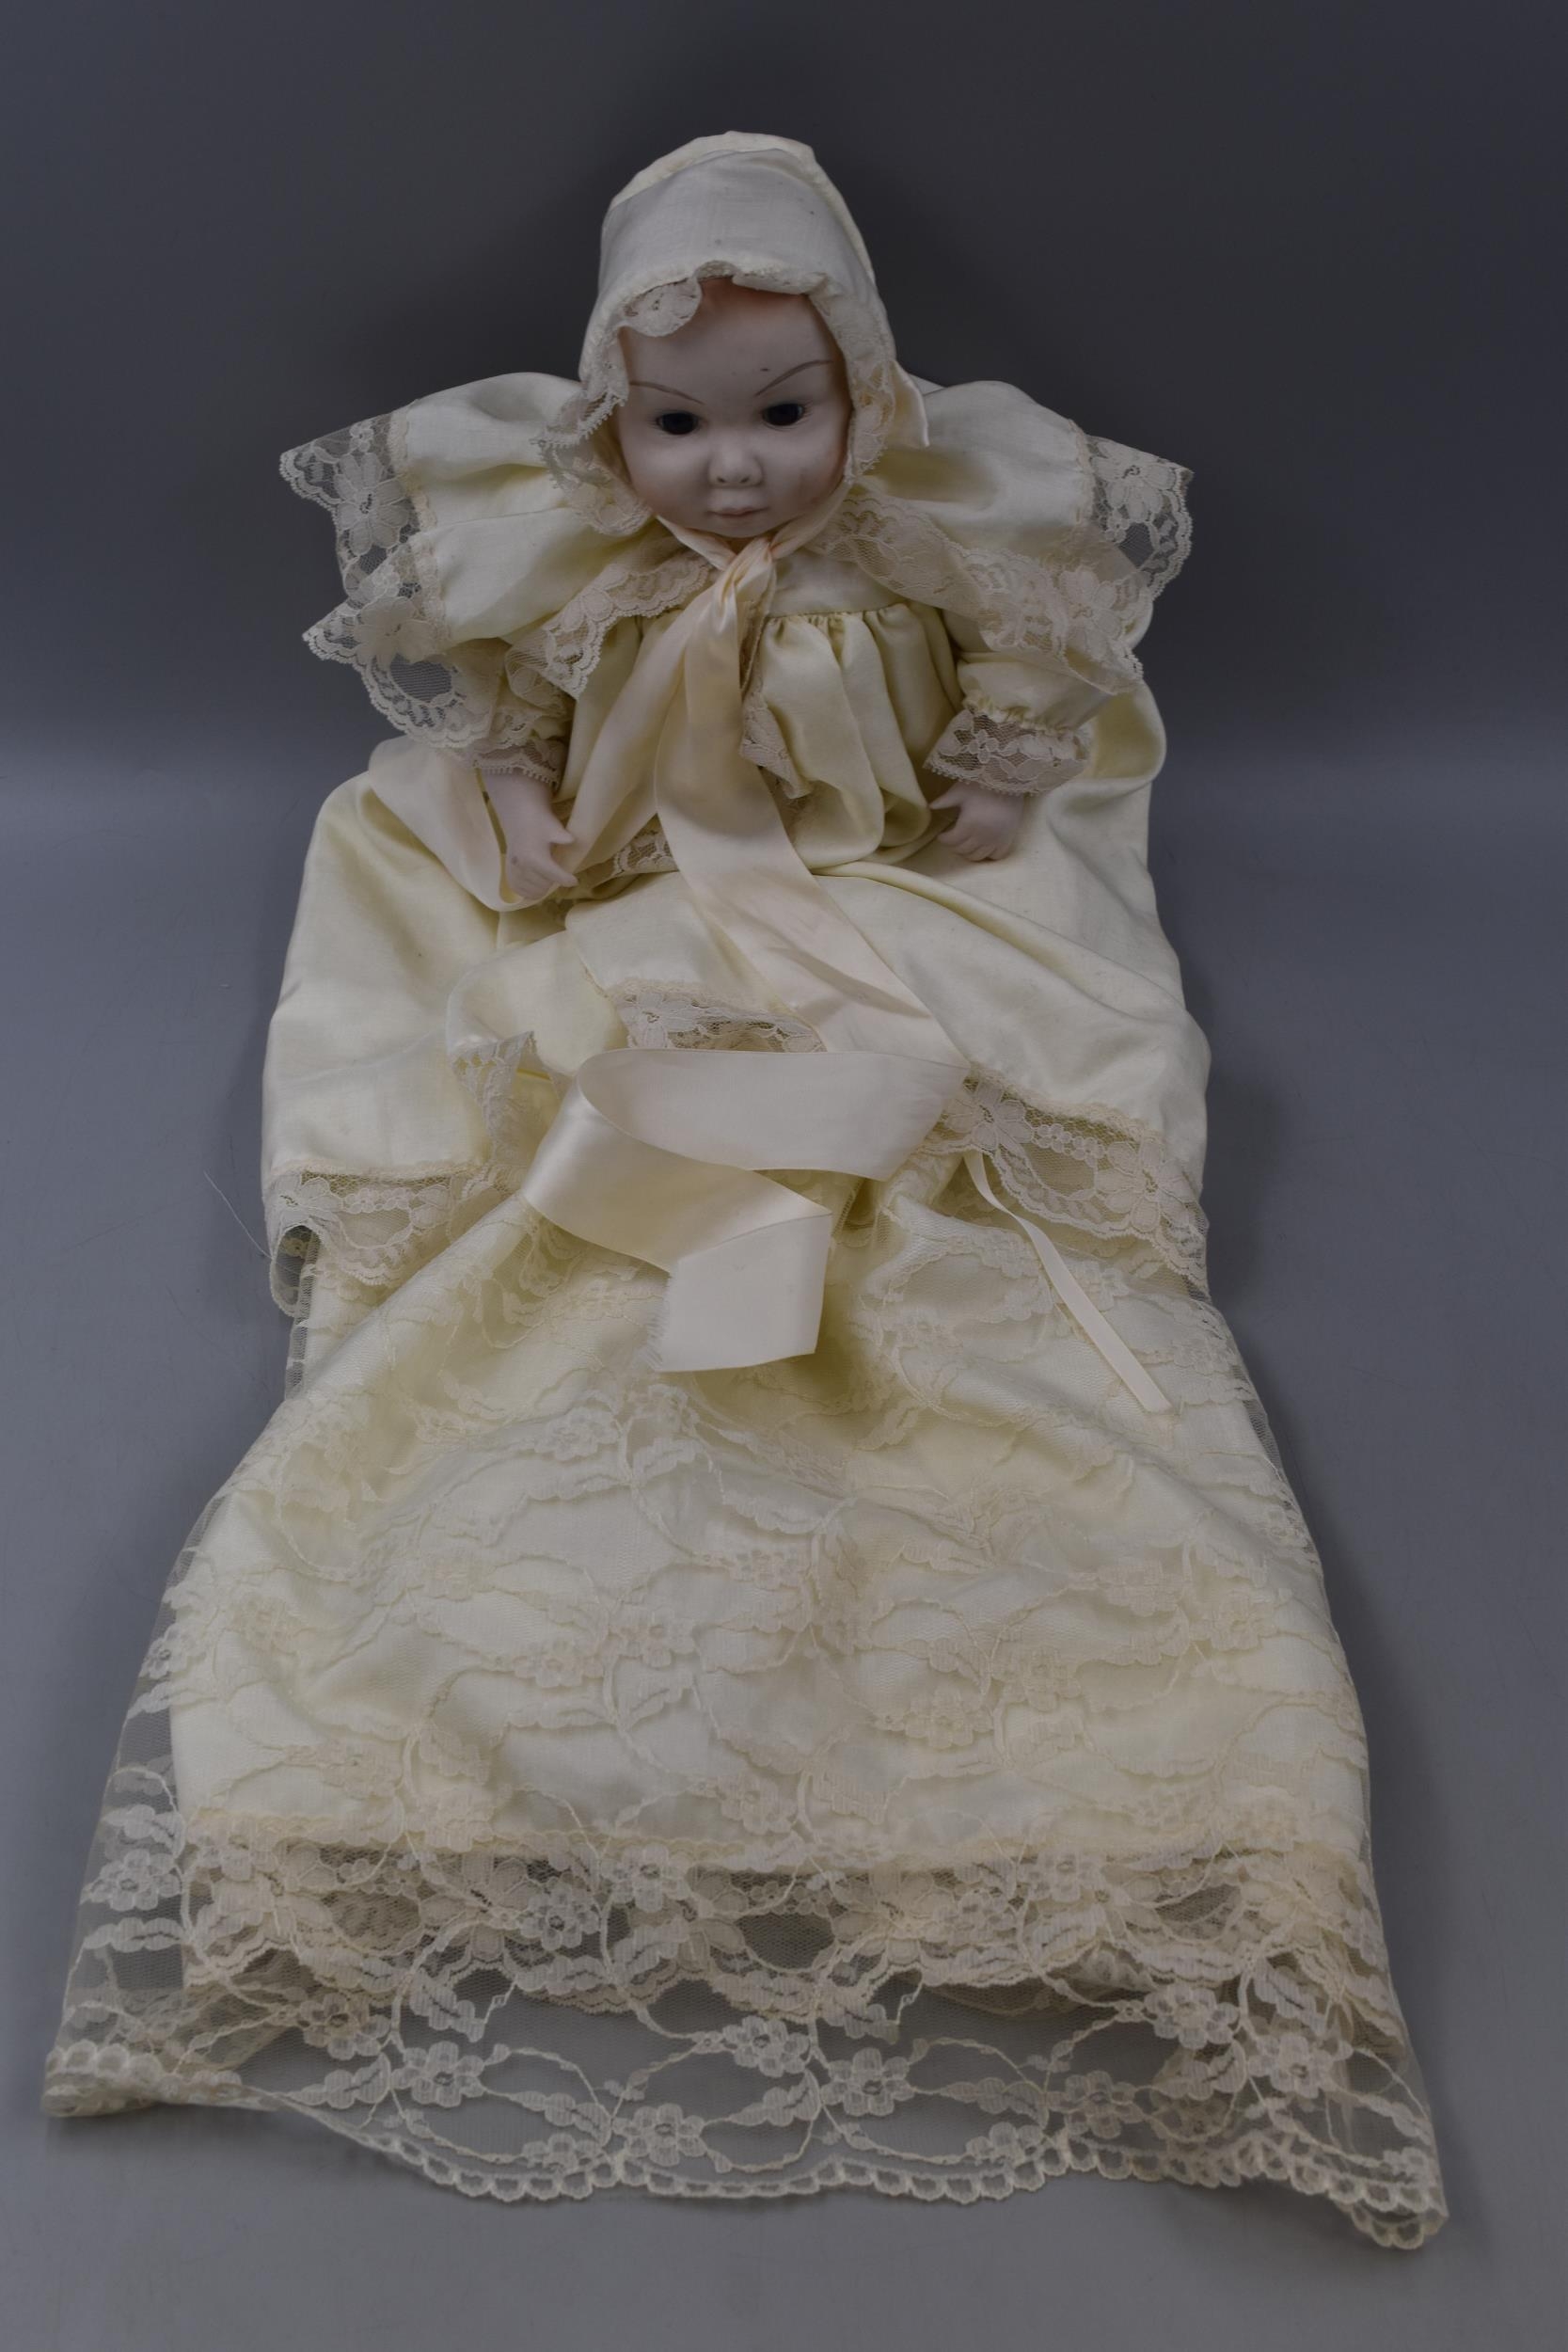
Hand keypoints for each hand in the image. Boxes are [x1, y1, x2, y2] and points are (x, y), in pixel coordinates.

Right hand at [483, 769, 576, 903]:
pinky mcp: (508, 873)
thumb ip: (563, 837)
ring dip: (543, 887)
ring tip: (548, 877)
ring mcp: (514, 870)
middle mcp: (522, 866)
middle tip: (559, 873)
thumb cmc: (540, 822)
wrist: (520, 817)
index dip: (568, 880)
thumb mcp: (554, 827)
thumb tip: (572, 840)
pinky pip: (520, 891)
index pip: (555, 876)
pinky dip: (529, 891)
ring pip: (534, 891)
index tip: (575, 881)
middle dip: (554, 881)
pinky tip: (536, 884)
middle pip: (545, 885)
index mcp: (534, 857)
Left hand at [928, 779, 1026, 860]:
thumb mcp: (960, 791)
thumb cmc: (982, 786)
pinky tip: (984, 847)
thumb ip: (944, 800)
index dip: (944, 840)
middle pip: (963, 850)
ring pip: (978, 856)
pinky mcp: (1007, 839)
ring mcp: (996, 840)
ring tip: (966, 844)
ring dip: (969, 853)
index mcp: (968, 825)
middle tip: (953, 840)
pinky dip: (988, 855)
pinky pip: (996, 856)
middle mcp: (982, 836)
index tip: (942, 836)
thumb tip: (930, 807)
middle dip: (954, 846)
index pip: (952, 841)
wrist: (1008, 782)